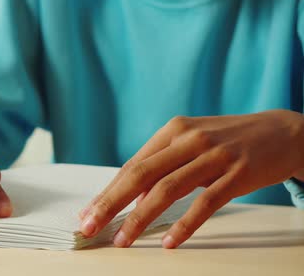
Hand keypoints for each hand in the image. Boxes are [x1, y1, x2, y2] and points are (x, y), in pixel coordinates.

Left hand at [79, 110, 303, 248]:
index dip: (108, 191)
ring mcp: (213, 156)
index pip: (132, 166)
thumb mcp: (192, 142)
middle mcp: (189, 140)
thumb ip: (162, 165)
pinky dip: (184, 224)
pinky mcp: (237, 174)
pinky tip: (169, 241)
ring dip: (139, 218)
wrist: (283, 130)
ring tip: (122, 240)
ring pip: (166, 190)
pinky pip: (205, 203)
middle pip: (140, 175)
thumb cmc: (228, 140)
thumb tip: (132, 198)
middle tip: (90, 227)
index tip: (88, 213)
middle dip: (110, 204)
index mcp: (173, 130)